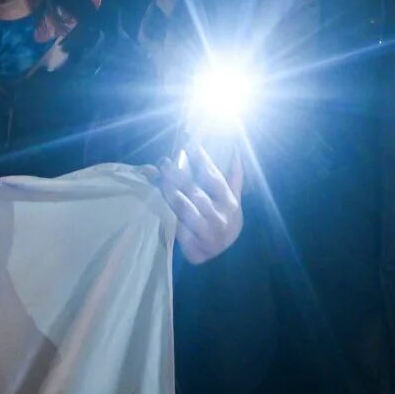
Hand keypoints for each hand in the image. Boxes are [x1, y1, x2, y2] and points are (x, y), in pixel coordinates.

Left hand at [156, 143, 244, 264]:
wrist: (225, 255)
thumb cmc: (226, 219)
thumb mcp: (234, 199)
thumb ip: (234, 176)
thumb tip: (236, 150)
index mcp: (229, 200)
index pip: (212, 175)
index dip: (199, 156)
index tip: (185, 138)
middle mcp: (220, 215)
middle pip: (196, 192)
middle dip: (179, 176)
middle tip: (164, 161)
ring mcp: (208, 232)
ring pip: (186, 210)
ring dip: (171, 194)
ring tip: (159, 180)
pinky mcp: (196, 246)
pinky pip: (179, 229)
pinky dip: (169, 216)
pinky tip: (158, 205)